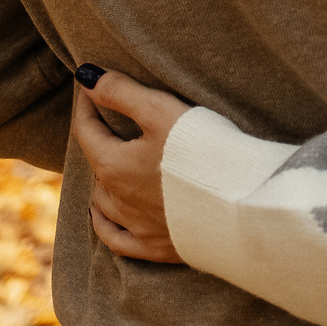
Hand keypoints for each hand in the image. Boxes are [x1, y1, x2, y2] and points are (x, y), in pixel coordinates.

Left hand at [68, 67, 194, 263]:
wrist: (240, 205)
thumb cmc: (202, 152)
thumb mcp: (161, 110)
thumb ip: (121, 92)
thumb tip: (87, 78)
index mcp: (113, 165)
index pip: (86, 130)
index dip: (86, 104)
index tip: (89, 86)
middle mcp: (117, 199)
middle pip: (97, 165)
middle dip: (99, 141)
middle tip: (110, 122)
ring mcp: (136, 226)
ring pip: (103, 202)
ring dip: (102, 181)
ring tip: (111, 164)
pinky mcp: (156, 247)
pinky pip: (116, 239)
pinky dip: (105, 225)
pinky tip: (104, 216)